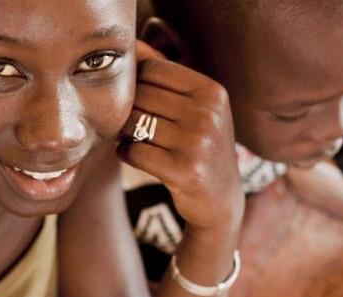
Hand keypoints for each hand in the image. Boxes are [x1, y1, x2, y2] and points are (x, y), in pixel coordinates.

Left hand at [119, 42, 242, 234]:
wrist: (220, 200)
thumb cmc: (200, 146)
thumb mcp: (196, 108)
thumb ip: (168, 78)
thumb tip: (136, 50)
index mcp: (212, 92)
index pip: (153, 70)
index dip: (135, 83)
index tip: (137, 101)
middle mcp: (208, 114)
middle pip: (140, 96)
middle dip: (128, 110)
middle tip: (129, 123)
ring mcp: (197, 143)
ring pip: (132, 124)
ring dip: (123, 131)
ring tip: (130, 137)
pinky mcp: (182, 171)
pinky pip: (133, 151)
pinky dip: (124, 152)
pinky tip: (133, 154)